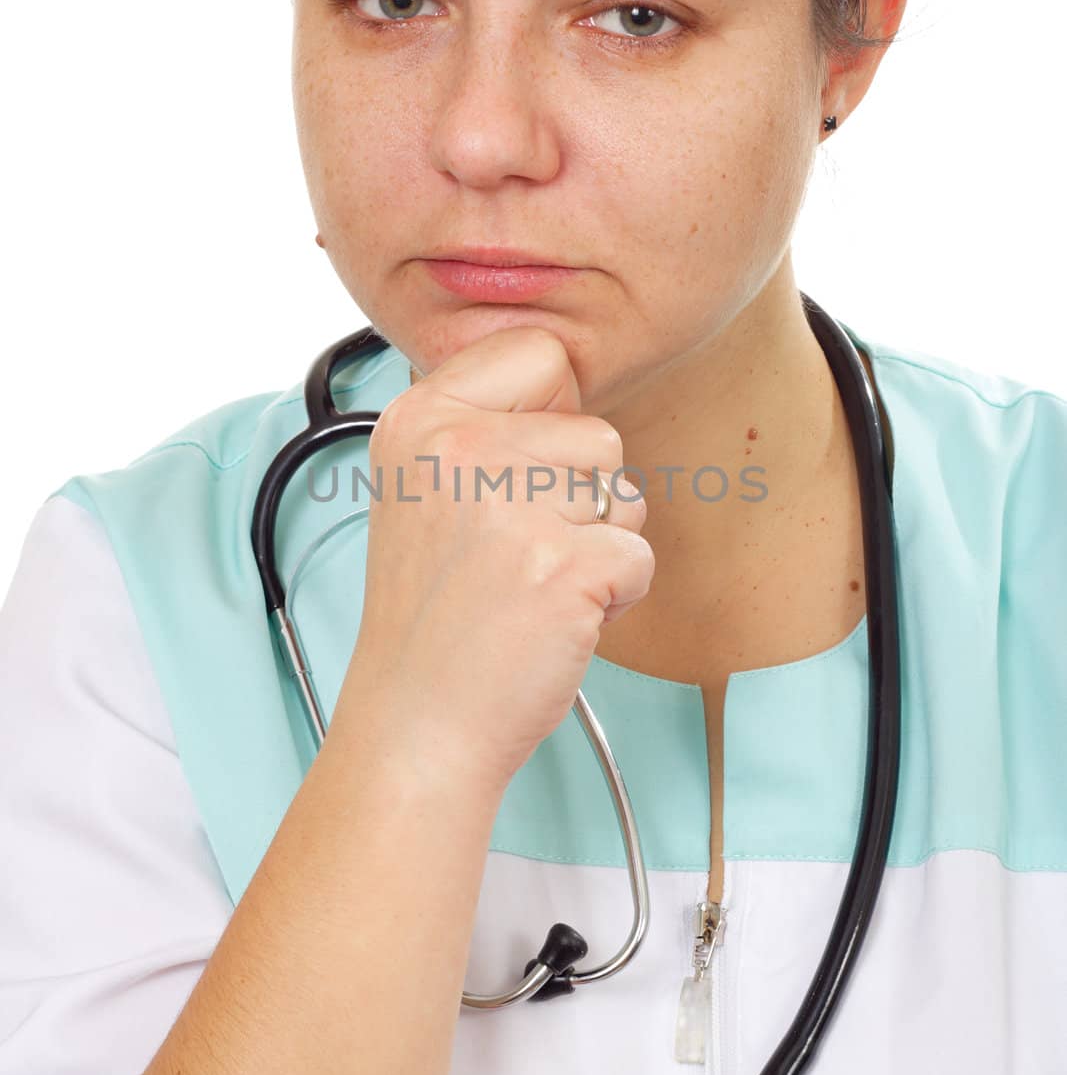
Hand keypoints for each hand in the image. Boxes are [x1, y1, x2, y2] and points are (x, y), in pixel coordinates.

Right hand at [334, 326, 653, 797]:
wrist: (418, 722)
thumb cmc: (434, 614)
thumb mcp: (422, 488)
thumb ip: (483, 422)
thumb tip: (568, 372)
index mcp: (419, 419)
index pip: (538, 352)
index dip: (550, 416)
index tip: (512, 476)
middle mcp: (458, 449)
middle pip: (595, 431)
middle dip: (578, 498)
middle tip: (514, 555)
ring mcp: (511, 507)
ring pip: (622, 493)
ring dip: (597, 546)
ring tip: (528, 587)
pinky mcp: (563, 566)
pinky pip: (638, 556)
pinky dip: (614, 597)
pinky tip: (551, 619)